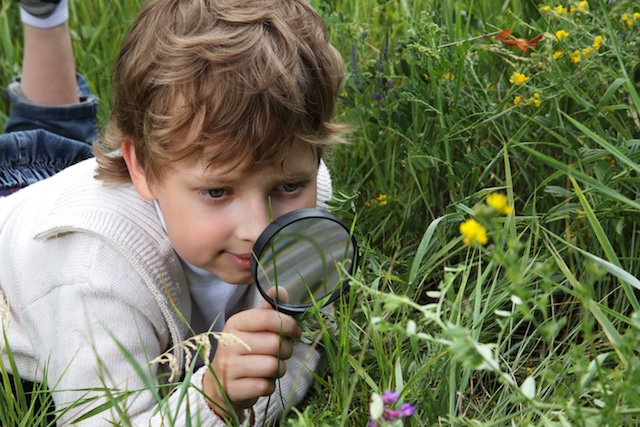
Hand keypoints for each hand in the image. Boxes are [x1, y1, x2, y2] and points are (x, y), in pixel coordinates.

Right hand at [203, 290, 299, 418]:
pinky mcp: (233, 389)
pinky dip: (270, 385)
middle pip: (274, 343)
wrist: (219, 385)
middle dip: (287, 350)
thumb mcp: (253, 329)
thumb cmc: (244, 352)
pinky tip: (262, 381)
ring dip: (280, 369)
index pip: (266, 318)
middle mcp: (229, 343)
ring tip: (272, 367)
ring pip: (272, 366)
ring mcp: (228, 367)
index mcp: (235, 323)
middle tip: (283, 352)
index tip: (296, 331)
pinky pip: (265, 386)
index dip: (288, 324)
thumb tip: (279, 290)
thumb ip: (269, 310)